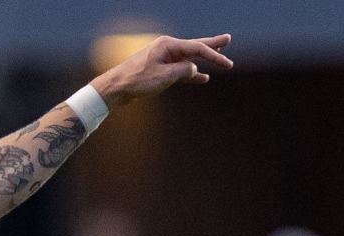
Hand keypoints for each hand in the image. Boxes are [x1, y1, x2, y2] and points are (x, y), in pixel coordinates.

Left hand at [91, 34, 233, 106]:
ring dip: (204, 59)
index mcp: (168, 45)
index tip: (228, 64)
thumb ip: (184, 70)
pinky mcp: (159, 70)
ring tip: (220, 55)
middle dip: (212, 45)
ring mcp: (162, 59)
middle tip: (228, 39)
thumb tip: (194, 68)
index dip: (214, 55)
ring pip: (189, 58)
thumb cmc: (137, 81)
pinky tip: (203, 78)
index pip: (197, 48)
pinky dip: (192, 74)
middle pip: (194, 46)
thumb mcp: (165, 76)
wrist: (115, 88)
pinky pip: (180, 70)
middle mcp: (166, 49)